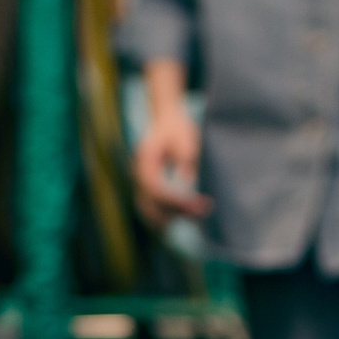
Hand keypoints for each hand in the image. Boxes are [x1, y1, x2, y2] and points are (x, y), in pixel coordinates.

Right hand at [133, 110, 212, 226]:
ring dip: (171, 218)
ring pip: (149, 211)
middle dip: (174, 213)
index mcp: (144, 159)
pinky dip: (167, 214)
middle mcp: (137, 173)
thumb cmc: (178, 128)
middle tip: (201, 211)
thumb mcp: (186, 138)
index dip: (174, 201)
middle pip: (149, 204)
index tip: (196, 205)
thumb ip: (185, 159)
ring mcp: (139, 183)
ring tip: (197, 213)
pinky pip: (152, 208)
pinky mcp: (146, 189)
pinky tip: (187, 214)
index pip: (155, 188)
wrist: (167, 121)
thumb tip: (188, 182)